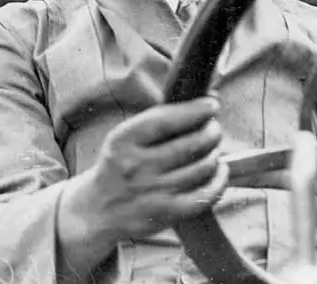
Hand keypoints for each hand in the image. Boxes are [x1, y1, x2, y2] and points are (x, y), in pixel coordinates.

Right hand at [57, 96, 228, 274]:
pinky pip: (205, 195)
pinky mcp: (164, 214)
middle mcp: (135, 166)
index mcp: (123, 141)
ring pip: (202, 167)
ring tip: (213, 149)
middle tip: (214, 128)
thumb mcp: (126, 138)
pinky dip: (220, 180)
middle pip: (191, 143)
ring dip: (215, 154)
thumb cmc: (120, 166)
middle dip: (211, 131)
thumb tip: (208, 103)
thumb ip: (161, 119)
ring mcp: (151, 192)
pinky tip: (220, 170)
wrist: (96, 211)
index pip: (166, 120)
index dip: (195, 110)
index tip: (212, 105)